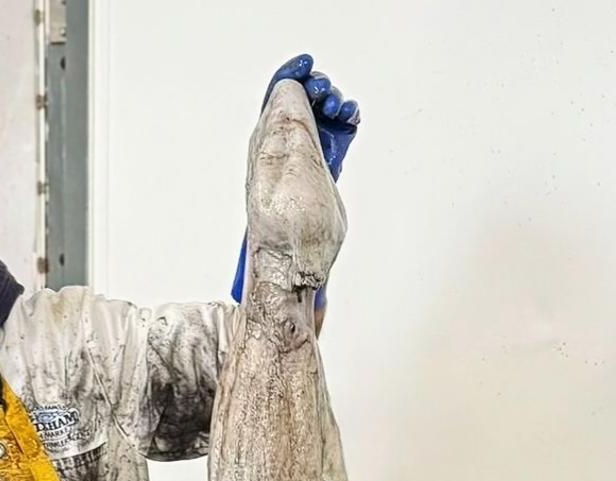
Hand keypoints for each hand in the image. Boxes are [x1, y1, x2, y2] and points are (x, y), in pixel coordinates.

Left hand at [232, 54, 359, 303]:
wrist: (293, 271)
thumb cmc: (287, 227)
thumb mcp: (288, 160)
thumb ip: (288, 119)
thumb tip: (289, 88)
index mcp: (266, 143)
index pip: (278, 94)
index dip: (297, 78)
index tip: (314, 73)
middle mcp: (278, 153)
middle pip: (299, 104)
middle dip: (320, 94)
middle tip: (334, 105)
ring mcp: (297, 168)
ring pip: (316, 123)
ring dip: (333, 110)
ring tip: (345, 116)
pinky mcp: (312, 184)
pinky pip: (326, 144)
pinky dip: (340, 130)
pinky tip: (349, 127)